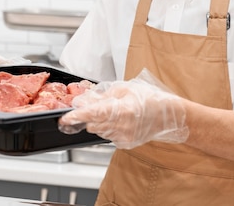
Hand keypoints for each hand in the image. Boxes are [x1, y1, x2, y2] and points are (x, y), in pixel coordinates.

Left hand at [58, 70, 188, 148]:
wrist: (168, 115)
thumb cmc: (148, 98)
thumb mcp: (124, 89)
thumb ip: (101, 96)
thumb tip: (82, 101)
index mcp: (123, 110)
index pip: (93, 114)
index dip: (77, 116)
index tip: (65, 117)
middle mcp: (123, 126)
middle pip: (93, 124)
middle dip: (89, 116)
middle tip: (97, 105)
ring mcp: (124, 137)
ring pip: (99, 130)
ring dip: (99, 121)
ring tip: (114, 111)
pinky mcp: (125, 143)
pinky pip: (107, 136)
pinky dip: (108, 128)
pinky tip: (119, 120)